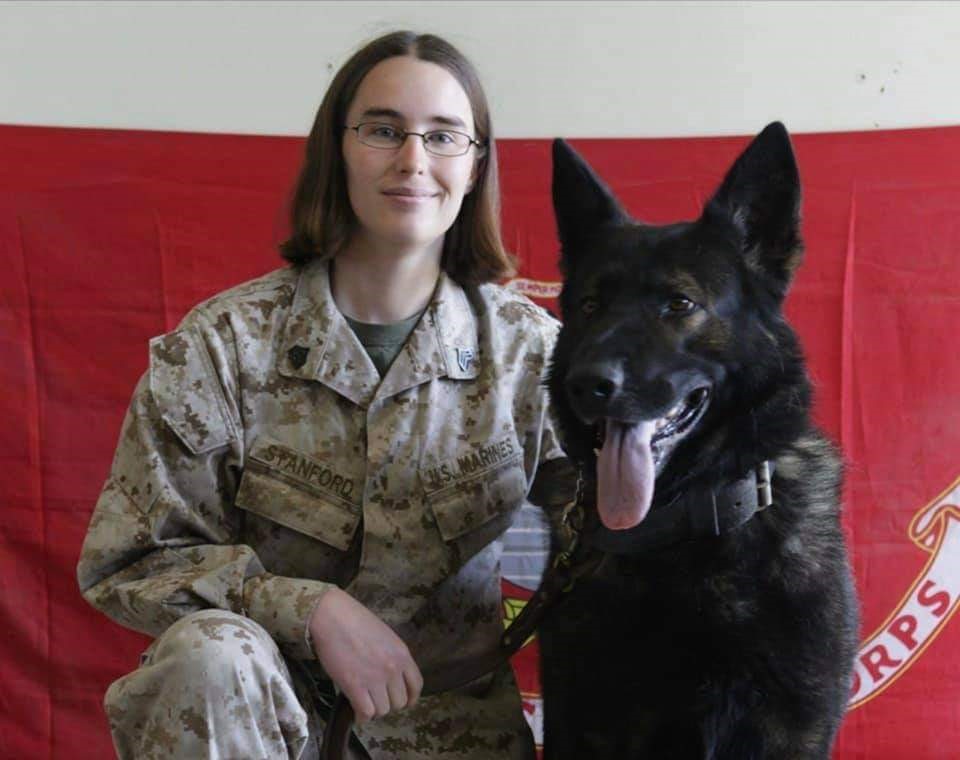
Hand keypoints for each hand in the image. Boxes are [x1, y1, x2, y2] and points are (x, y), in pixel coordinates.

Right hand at [308, 587, 422, 722]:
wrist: (333, 616)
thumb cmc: (356, 622)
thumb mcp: (385, 637)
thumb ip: (393, 657)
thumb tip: (392, 678)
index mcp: (402, 654)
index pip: (416, 686)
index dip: (410, 698)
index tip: (403, 701)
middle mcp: (392, 668)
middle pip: (399, 702)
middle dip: (388, 703)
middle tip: (376, 698)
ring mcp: (375, 678)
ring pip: (383, 710)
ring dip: (374, 710)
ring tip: (364, 702)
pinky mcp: (355, 686)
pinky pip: (366, 712)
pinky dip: (361, 716)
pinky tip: (356, 710)